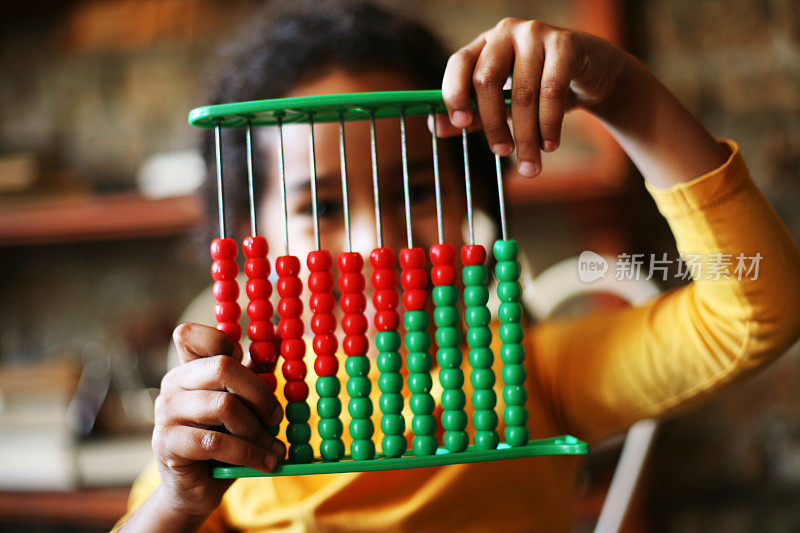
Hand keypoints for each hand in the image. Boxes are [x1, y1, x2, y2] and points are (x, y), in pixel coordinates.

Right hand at [151, 323, 284, 519]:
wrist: (197, 488)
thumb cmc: (226, 440)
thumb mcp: (244, 404)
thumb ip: (254, 372)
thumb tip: (275, 335)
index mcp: (190, 368)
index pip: (193, 335)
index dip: (226, 341)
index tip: (258, 364)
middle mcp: (173, 383)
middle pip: (222, 367)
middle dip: (259, 393)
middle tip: (278, 417)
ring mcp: (166, 412)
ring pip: (223, 406)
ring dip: (257, 431)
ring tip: (275, 448)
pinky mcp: (167, 442)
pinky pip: (216, 441)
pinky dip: (248, 453)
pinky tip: (266, 462)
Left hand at [437, 18, 635, 176]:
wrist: (594, 76)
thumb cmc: (541, 90)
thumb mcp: (504, 103)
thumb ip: (473, 114)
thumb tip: (437, 128)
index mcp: (485, 45)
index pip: (459, 63)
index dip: (455, 94)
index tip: (461, 126)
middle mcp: (506, 33)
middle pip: (486, 80)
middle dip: (492, 124)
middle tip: (502, 153)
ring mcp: (536, 34)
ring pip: (522, 93)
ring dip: (526, 135)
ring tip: (531, 162)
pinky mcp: (565, 44)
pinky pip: (551, 91)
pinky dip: (549, 124)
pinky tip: (550, 144)